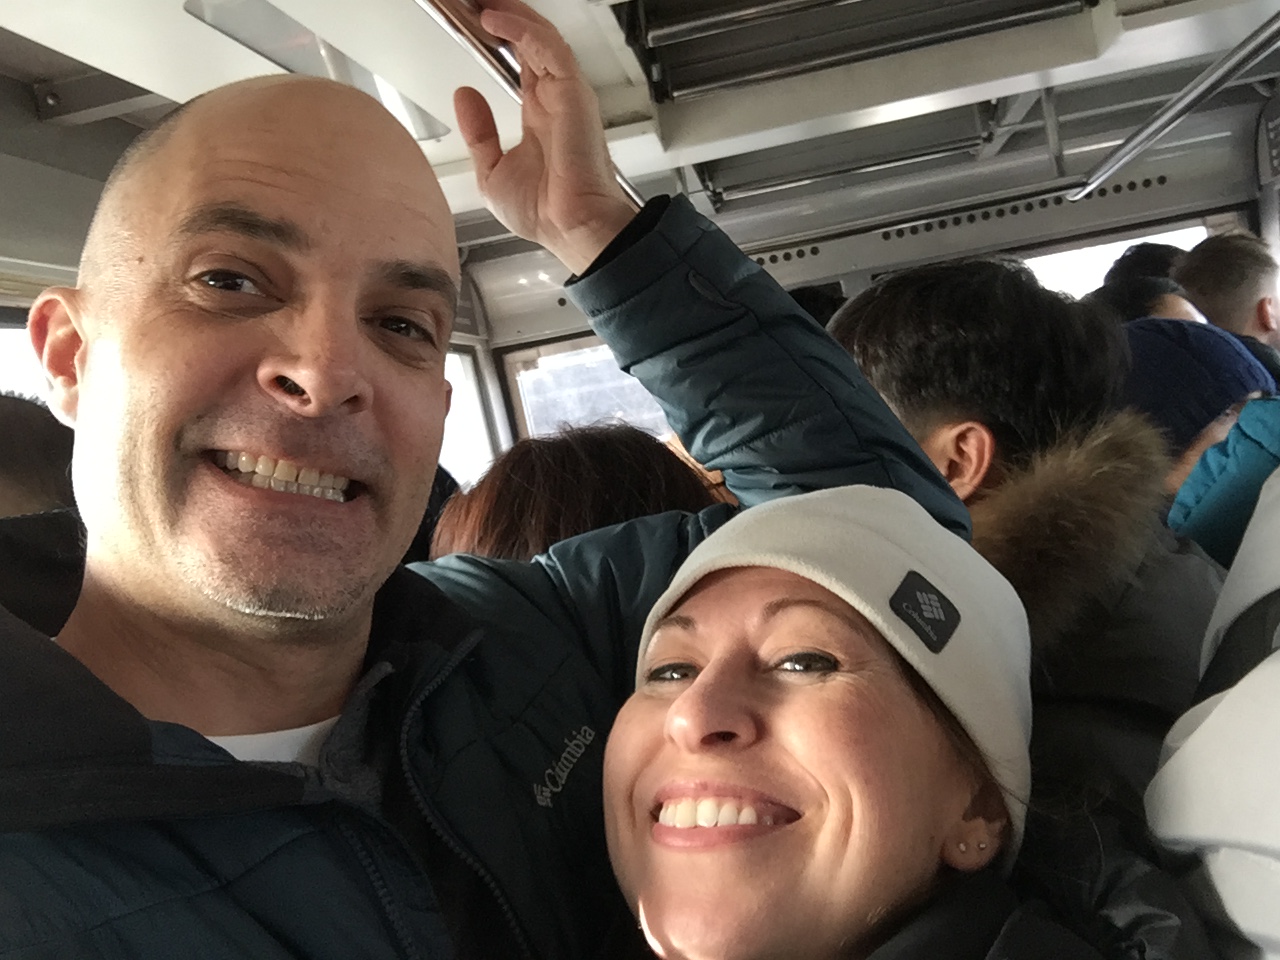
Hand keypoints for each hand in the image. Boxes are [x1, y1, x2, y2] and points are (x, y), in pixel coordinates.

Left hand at [453, 0, 636, 273]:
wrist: (571, 229)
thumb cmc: (545, 214)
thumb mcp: (492, 172)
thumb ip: (479, 132)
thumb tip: (464, 95)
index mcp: (540, 116)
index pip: (521, 61)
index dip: (499, 37)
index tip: (472, 19)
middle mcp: (555, 101)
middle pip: (530, 41)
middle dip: (503, 14)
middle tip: (473, 1)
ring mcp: (566, 94)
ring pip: (540, 36)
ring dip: (510, 13)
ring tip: (481, 1)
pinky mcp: (573, 93)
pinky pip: (548, 48)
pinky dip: (521, 29)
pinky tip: (495, 18)